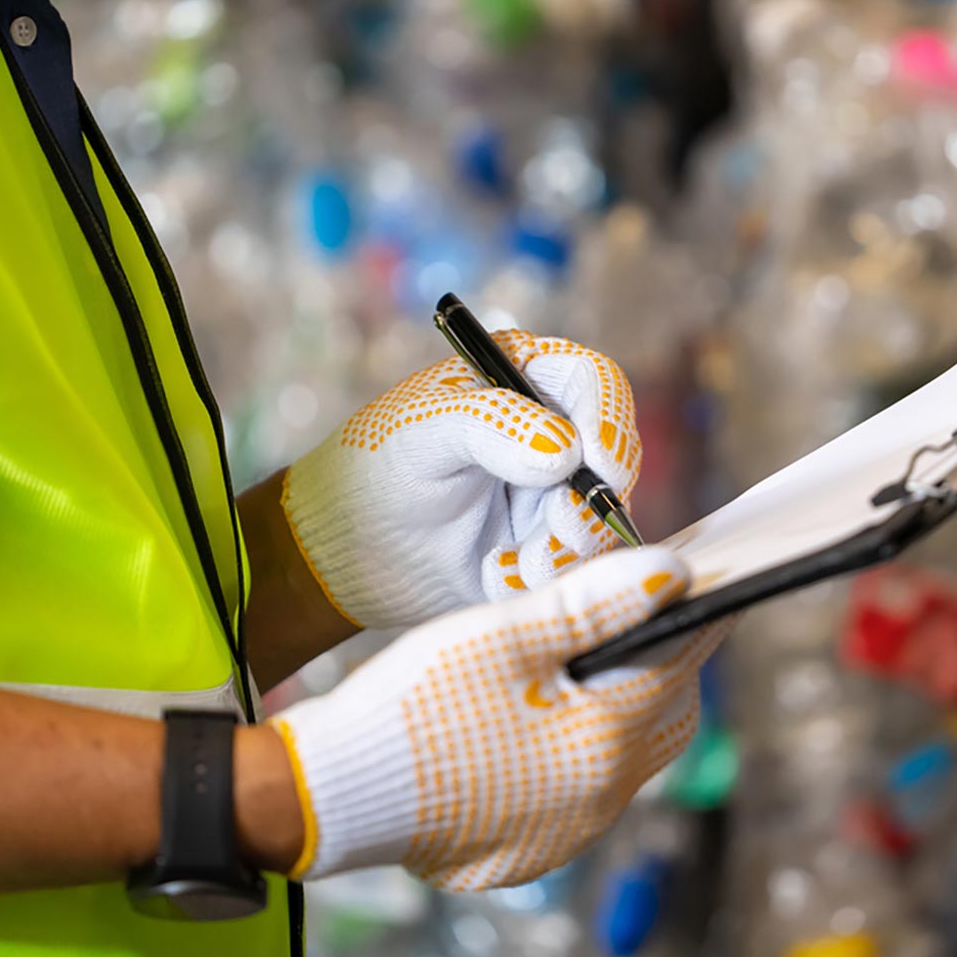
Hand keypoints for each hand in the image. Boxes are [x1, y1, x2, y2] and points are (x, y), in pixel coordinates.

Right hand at [267, 546, 719, 889]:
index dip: (697, 614)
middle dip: (670, 664)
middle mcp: (598, 800)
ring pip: (628, 759)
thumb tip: (673, 574)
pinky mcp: (530, 851)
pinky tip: (543, 718)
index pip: (678, 662)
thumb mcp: (503, 635)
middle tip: (653, 616)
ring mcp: (566, 834)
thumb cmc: (413, 701)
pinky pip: (582, 793)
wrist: (331, 792)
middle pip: (666, 717)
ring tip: (596, 661)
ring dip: (624, 708)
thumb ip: (595, 603)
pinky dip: (581, 749)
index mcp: (601, 742)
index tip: (711, 577)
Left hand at [281, 330, 640, 628]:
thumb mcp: (424, 430)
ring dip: (566, 547)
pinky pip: (574, 565)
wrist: (342, 552)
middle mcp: (549, 433)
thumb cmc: (375, 467)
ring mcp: (550, 494)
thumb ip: (491, 425)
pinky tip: (495, 577)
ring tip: (511, 564)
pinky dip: (542, 576)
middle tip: (556, 527)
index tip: (599, 465)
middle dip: (592, 499)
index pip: (596, 384)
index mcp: (523, 379)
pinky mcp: (543, 548)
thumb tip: (568, 450)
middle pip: (614, 458)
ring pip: (600, 519)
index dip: (610, 420)